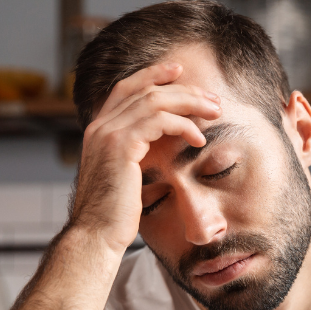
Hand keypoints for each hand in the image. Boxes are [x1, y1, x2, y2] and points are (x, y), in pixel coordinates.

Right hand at [68, 62, 221, 253]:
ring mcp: (108, 133)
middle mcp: (99, 126)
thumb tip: (155, 151)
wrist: (96, 236)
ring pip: (154, 100)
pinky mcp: (121, 146)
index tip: (179, 72)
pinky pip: (158, 121)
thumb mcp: (123, 179)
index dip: (152, 75)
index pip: (126, 89)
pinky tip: (198, 138)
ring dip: (190, 103)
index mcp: (98, 131)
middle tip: (211, 99)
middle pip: (144, 90)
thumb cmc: (113, 217)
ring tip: (214, 113)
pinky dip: (183, 125)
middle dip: (182, 89)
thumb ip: (134, 157)